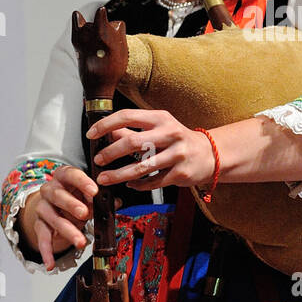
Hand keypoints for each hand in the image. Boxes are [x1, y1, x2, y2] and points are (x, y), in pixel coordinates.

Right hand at [23, 165, 97, 270]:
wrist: (54, 206)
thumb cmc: (75, 197)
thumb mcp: (88, 196)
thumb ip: (100, 199)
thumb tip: (116, 202)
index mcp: (63, 177)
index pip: (70, 174)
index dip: (82, 182)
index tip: (94, 191)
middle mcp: (50, 190)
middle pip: (57, 195)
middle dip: (71, 204)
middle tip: (84, 213)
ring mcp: (43, 208)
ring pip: (52, 218)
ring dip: (67, 230)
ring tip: (80, 242)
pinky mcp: (39, 225)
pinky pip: (42, 238)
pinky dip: (46, 252)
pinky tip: (51, 264)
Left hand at [86, 109, 214, 190]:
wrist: (210, 154)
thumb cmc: (177, 139)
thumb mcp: (158, 128)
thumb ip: (133, 130)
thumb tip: (106, 132)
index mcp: (160, 118)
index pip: (127, 116)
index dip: (106, 125)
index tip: (91, 134)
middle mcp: (170, 133)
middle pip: (133, 142)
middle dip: (110, 153)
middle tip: (98, 160)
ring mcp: (177, 154)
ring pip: (141, 167)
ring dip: (119, 174)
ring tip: (104, 178)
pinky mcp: (181, 173)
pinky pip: (153, 182)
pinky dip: (138, 185)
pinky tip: (130, 184)